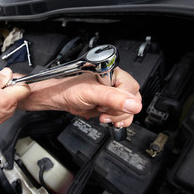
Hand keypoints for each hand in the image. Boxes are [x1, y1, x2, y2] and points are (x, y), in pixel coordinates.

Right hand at [0, 67, 29, 148]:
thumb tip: (7, 72)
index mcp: (8, 100)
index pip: (25, 86)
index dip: (15, 78)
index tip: (4, 77)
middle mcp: (9, 108)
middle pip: (14, 90)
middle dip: (2, 84)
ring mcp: (4, 114)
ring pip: (6, 97)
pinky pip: (0, 104)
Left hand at [18, 67, 141, 127]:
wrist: (60, 98)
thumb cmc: (69, 89)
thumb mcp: (91, 93)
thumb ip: (112, 98)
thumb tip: (132, 104)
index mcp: (113, 73)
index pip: (131, 89)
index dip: (122, 100)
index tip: (106, 105)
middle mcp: (115, 82)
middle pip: (133, 100)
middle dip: (119, 110)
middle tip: (103, 111)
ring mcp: (113, 94)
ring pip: (129, 109)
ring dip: (118, 117)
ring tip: (103, 115)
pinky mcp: (110, 104)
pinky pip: (122, 114)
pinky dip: (117, 120)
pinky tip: (106, 118)